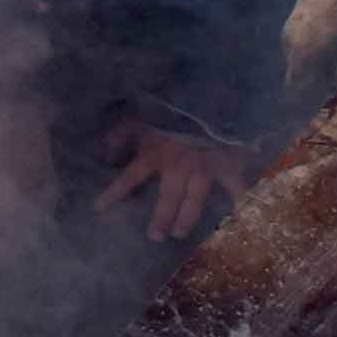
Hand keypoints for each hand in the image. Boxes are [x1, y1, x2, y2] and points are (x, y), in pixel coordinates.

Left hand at [95, 123, 254, 244]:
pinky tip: (238, 214)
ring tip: (180, 233)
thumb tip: (106, 154)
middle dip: (160, 219)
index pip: (130, 178)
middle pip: (167, 198)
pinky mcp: (225, 165)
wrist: (207, 99)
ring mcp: (202, 168)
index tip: (99, 209)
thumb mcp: (140, 117)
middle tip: (155, 238)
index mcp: (154, 155)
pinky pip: (234, 185)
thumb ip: (120, 135)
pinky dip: (238, 198)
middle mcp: (177, 167)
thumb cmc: (170, 110)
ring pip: (194, 199)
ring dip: (187, 218)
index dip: (114, 193)